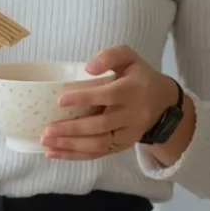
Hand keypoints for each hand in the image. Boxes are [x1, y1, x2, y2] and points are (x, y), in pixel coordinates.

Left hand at [40, 45, 179, 159]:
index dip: (84, 98)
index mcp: (132, 90)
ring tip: (46, 142)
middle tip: (47, 130)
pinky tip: (55, 153)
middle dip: (72, 130)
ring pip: (99, 144)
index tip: (60, 100)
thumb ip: (110, 55)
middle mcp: (132, 115)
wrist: (163, 103)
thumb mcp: (129, 57)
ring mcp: (128, 134)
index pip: (108, 95)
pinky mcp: (123, 146)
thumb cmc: (138, 76)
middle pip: (101, 125)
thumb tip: (89, 68)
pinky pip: (99, 154)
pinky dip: (75, 155)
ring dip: (71, 145)